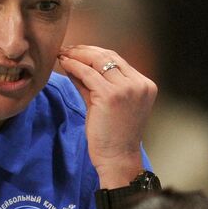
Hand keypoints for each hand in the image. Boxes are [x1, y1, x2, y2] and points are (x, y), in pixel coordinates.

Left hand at [56, 45, 156, 184]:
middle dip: (85, 51)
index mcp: (145, 84)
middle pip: (109, 56)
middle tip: (67, 50)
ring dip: (77, 55)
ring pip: (98, 61)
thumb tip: (75, 63)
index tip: (77, 51)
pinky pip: (88, 74)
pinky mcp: (111, 96)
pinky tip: (63, 64)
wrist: (117, 159)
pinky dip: (74, 66)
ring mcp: (127, 89)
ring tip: (62, 55)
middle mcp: (139, 84)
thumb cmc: (113, 135)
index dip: (95, 53)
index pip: (118, 60)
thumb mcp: (108, 104)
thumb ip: (95, 83)